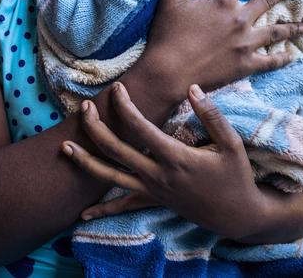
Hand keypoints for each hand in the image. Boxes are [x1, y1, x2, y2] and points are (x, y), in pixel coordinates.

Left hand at [62, 82, 264, 239]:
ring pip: (110, 177)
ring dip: (86, 162)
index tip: (116, 88)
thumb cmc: (236, 176)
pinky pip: (122, 206)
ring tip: (64, 148)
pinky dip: (102, 211)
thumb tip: (192, 89)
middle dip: (95, 127)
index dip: (124, 106)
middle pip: (115, 150)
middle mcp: (157, 175)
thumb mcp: (232, 143)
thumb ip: (211, 115)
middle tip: (84, 107)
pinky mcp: (153, 202)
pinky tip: (82, 215)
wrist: (237, 214)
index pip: (139, 128)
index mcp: (174, 157)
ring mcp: (152, 191)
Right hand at [137, 0, 302, 101]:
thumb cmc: (167, 34)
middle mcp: (240, 20)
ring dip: (292, 27)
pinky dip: (282, 59)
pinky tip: (291, 56)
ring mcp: (246, 44)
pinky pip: (271, 62)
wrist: (168, 72)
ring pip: (276, 31)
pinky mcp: (246, 66)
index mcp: (223, 1)